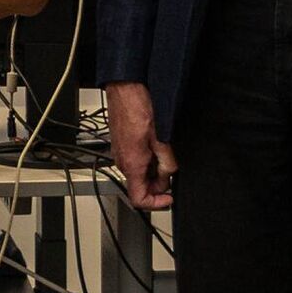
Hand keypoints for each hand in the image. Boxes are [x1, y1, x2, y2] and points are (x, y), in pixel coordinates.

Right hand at [105, 81, 176, 211]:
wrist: (125, 88)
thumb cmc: (138, 107)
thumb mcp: (161, 137)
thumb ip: (166, 161)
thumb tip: (169, 175)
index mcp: (131, 164)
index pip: (139, 199)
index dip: (156, 204)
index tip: (169, 198)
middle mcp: (122, 162)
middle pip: (141, 187)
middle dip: (159, 184)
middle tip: (171, 170)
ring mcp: (120, 154)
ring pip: (139, 173)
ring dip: (154, 170)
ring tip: (163, 152)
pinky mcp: (122, 145)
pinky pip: (135, 161)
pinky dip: (147, 160)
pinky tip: (155, 146)